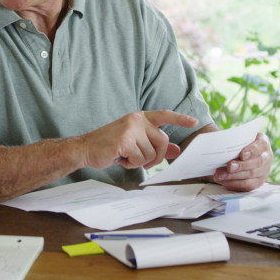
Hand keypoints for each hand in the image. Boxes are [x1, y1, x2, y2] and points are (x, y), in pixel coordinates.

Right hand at [80, 110, 198, 169]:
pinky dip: (130, 164)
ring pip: (151, 154)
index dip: (180, 119)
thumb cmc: (110, 145)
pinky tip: (119, 158)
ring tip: (125, 156)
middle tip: (141, 161)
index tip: (194, 122)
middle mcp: (137, 120)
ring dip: (139, 161)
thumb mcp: (135, 142)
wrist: (85, 148)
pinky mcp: (124, 141)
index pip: (164, 115)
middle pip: (163, 142)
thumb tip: (177, 150)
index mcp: (140, 117)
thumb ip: (156, 144)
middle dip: (156, 157)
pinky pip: (139, 159)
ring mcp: (130, 129)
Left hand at [213, 132, 272, 190]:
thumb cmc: (238, 143)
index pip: (260, 146)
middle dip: (242, 166)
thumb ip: (232, 139)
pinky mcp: (258, 182)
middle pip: (257, 163)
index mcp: (263, 143)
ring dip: (234, 176)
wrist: (240, 153)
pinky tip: (223, 181)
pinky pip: (247, 185)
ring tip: (220, 175)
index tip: (242, 155)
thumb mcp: (238, 138)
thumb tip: (218, 141)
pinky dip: (234, 183)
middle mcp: (267, 157)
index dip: (252, 151)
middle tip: (229, 167)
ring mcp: (264, 171)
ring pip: (251, 175)